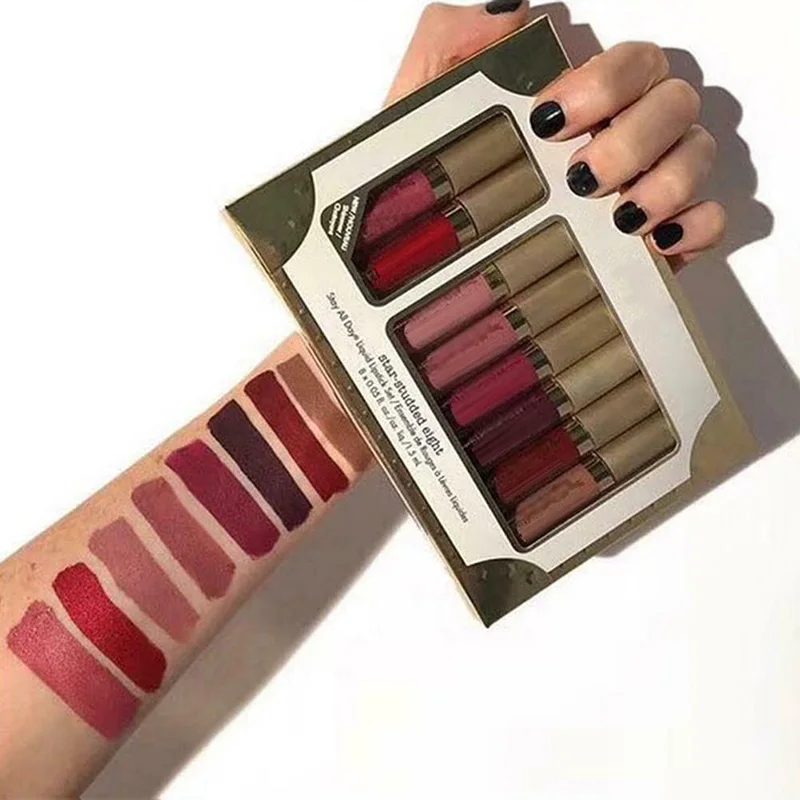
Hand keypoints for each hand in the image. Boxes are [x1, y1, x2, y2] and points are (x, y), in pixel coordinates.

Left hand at [387, 2, 722, 268]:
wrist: (431, 258)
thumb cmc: (434, 183)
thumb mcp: (424, 108)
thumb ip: (450, 40)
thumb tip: (510, 10)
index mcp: (579, 100)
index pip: (629, 63)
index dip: (603, 84)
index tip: (549, 121)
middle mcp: (621, 134)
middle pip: (674, 102)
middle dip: (632, 137)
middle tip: (580, 175)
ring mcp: (645, 185)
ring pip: (698, 154)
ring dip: (666, 181)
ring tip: (618, 217)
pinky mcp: (656, 240)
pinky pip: (710, 219)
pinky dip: (695, 226)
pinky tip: (654, 241)